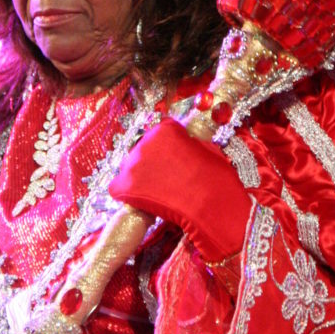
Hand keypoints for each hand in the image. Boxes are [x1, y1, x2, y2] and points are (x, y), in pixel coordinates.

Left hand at [109, 118, 252, 266]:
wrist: (209, 204)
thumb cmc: (216, 178)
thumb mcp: (207, 151)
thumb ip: (191, 145)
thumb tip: (187, 147)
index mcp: (166, 129)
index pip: (160, 134)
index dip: (168, 149)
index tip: (175, 161)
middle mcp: (145, 140)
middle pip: (143, 150)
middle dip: (152, 163)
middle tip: (166, 180)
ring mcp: (133, 162)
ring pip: (129, 168)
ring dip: (140, 178)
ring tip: (156, 194)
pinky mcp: (123, 185)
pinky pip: (118, 188)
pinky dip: (127, 195)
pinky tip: (142, 203)